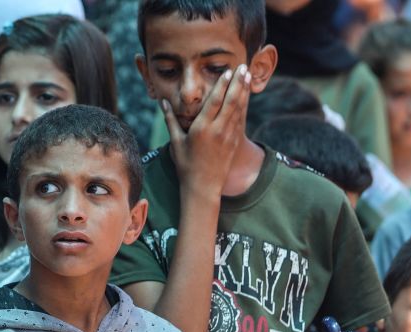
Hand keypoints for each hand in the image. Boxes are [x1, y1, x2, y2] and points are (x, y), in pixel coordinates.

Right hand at [163, 65, 250, 198]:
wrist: (203, 187)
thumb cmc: (186, 165)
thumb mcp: (176, 142)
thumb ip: (171, 120)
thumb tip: (163, 103)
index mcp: (201, 129)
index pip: (214, 102)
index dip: (222, 85)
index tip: (227, 72)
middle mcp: (217, 131)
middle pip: (230, 101)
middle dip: (238, 82)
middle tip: (243, 66)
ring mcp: (228, 136)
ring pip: (239, 108)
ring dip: (244, 90)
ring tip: (247, 74)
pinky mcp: (234, 141)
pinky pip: (241, 118)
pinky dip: (244, 105)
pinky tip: (246, 94)